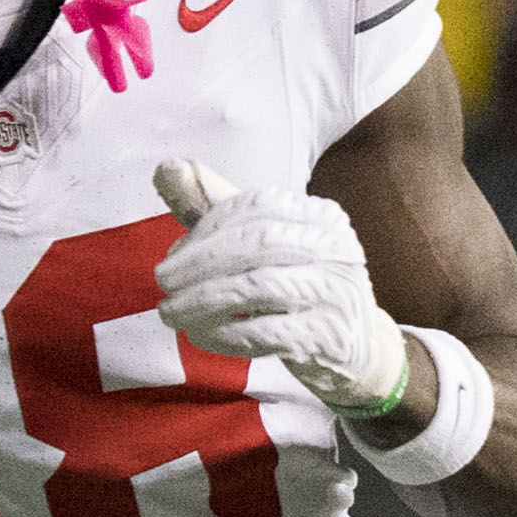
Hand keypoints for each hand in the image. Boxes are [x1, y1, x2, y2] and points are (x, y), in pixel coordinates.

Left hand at [152, 159, 411, 416]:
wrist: (354, 349)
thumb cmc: (296, 286)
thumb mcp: (259, 244)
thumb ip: (213, 207)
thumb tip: (166, 167)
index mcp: (320, 215)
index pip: (256, 206)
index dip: (207, 227)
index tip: (172, 254)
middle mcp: (336, 247)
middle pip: (257, 242)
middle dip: (199, 262)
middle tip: (162, 282)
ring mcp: (337, 292)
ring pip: (258, 287)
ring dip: (202, 300)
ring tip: (171, 313)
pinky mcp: (329, 337)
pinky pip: (266, 333)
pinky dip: (225, 334)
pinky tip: (202, 336)